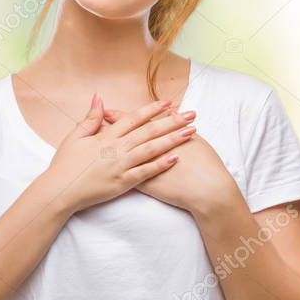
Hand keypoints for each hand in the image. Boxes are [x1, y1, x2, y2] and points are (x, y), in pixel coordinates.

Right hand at [43, 93, 198, 215]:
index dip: (152, 110)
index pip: (133, 119)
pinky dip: (160, 165)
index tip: (168, 103)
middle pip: (148, 132)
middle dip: (171, 122)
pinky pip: (145, 172)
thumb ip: (90, 118)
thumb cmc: (65, 164)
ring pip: (151, 149)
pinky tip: (176, 158)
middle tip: (191, 115)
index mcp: (105, 136)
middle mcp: (116, 149)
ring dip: (172, 140)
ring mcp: (121, 166)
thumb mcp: (74, 137)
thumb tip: (98, 97)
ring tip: (191, 133)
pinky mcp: (123, 183)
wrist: (59, 190)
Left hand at [102, 105, 243, 213]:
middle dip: (107, 131)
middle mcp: (145, 149)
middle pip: (121, 136)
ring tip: (95, 144)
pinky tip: (104, 169)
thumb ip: (177, 125)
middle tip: (94, 125)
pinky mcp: (142, 183)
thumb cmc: (204, 163)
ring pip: (117, 156)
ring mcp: (141, 167)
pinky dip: (113, 170)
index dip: (120, 116)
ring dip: (106, 150)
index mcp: (157, 136)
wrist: (206, 189)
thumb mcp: (193, 138)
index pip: (134, 122)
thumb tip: (171, 111)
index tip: (107, 111)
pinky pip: (123, 176)